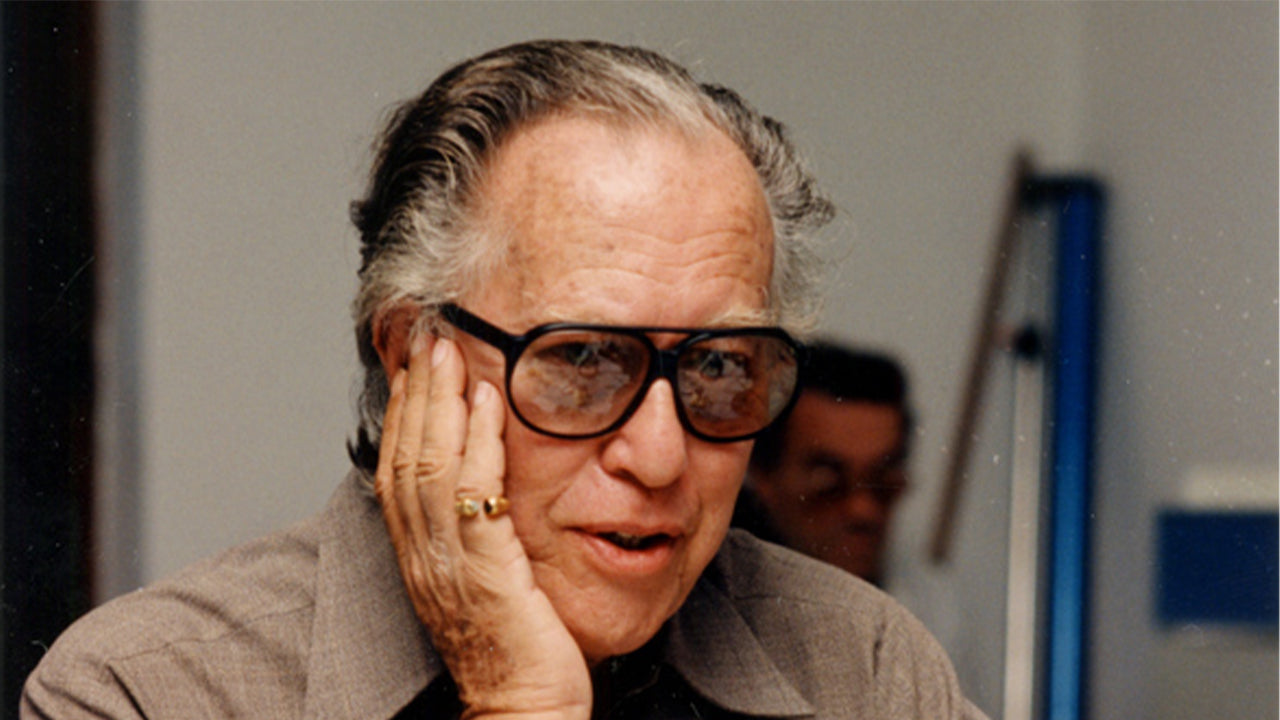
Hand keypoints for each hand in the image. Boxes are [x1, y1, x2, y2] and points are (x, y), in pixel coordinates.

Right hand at [374, 334, 591, 718]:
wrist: (523, 706)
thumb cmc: (517, 646)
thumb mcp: (486, 577)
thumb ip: (477, 530)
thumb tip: (485, 485)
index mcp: (420, 553)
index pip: (399, 467)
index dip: (406, 410)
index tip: (417, 362)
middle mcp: (422, 553)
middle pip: (405, 454)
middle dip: (415, 390)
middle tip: (428, 336)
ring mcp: (446, 561)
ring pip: (428, 464)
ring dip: (439, 401)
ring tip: (450, 350)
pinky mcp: (481, 569)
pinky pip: (471, 492)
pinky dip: (477, 440)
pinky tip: (486, 402)